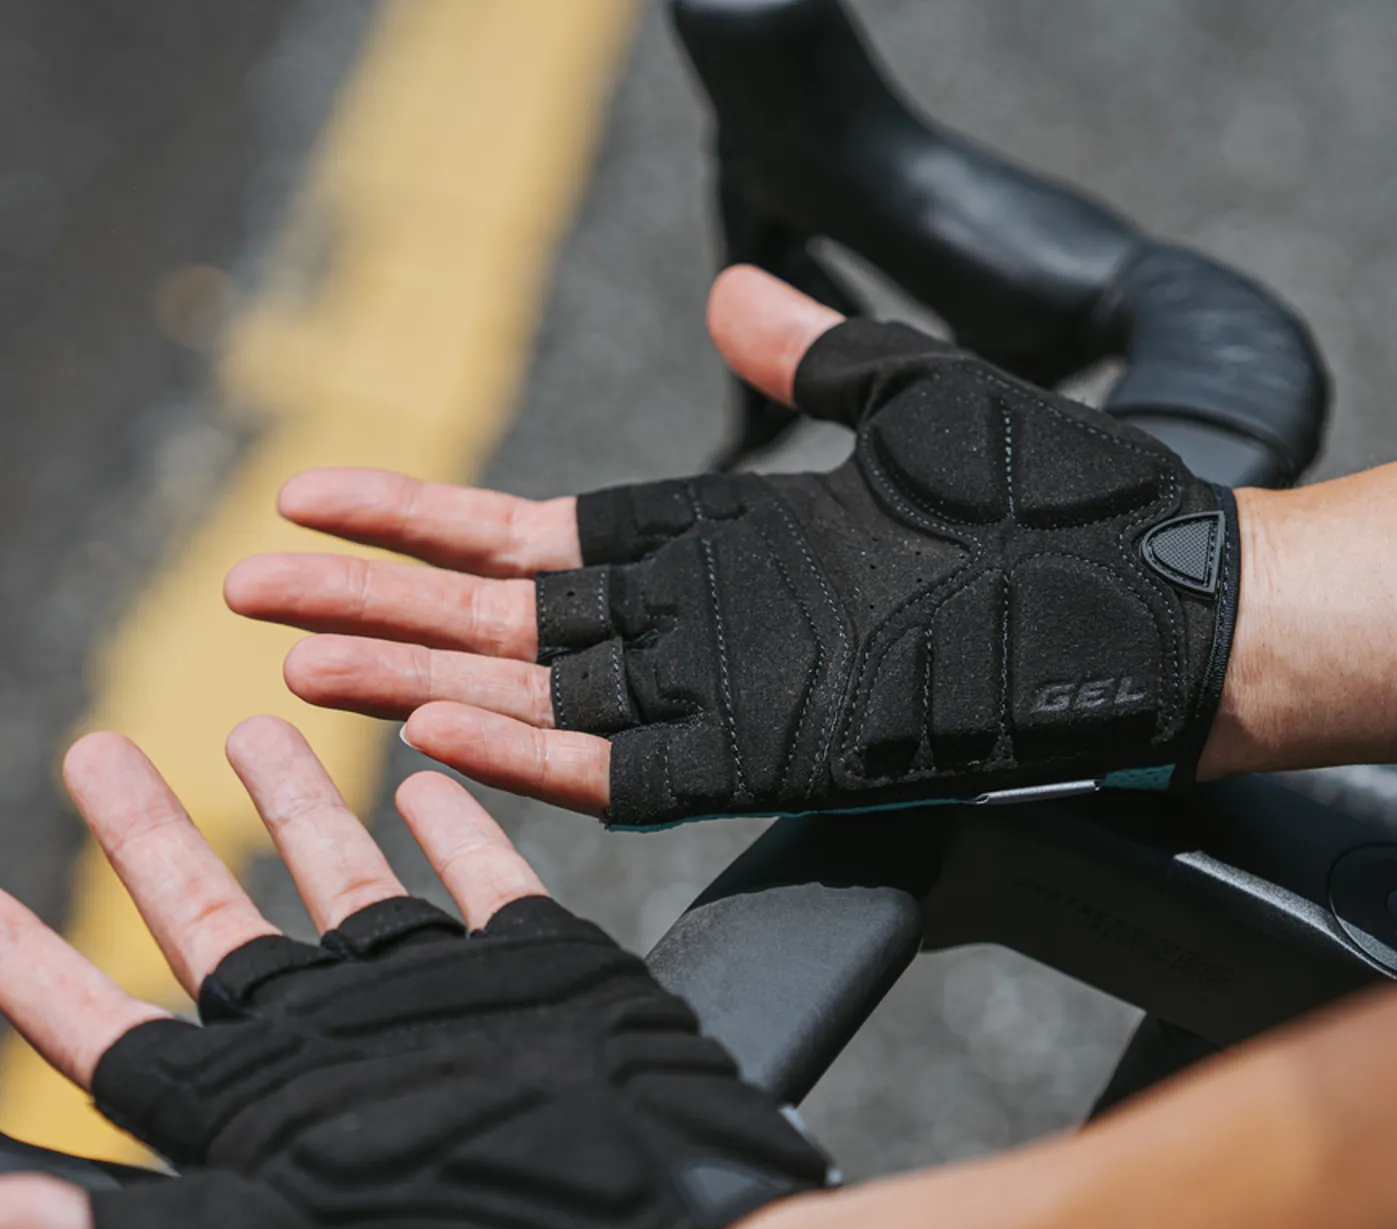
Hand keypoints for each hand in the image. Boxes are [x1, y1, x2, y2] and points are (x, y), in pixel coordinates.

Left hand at [0, 719, 823, 1228]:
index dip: (19, 962)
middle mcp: (336, 1050)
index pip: (103, 1028)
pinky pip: (486, 882)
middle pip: (212, 924)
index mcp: (258, 1112)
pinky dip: (457, 824)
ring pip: (345, 882)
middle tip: (95, 751)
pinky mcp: (538, 976)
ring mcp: (438, 1009)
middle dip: (146, 839)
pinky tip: (428, 772)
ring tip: (249, 725)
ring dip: (298, 805)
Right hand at [227, 267, 1239, 826]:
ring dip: (414, 675)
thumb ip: (807, 356)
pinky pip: (624, 766)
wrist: (1150, 603)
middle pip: (496, 613)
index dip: (417, 517)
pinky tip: (434, 730)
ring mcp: (723, 692)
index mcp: (709, 542)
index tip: (313, 491)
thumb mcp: (910, 400)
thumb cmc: (1047, 500)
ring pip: (532, 690)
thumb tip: (736, 295)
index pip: (526, 533)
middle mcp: (693, 623)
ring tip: (296, 657)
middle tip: (245, 584)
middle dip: (372, 598)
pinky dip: (530, 752)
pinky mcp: (770, 755)